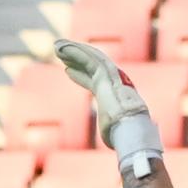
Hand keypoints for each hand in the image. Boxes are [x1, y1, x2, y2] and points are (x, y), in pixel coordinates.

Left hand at [52, 40, 159, 160]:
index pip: (93, 81)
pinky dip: (75, 52)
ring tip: (57, 47)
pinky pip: (87, 59)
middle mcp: (112, 82)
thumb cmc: (122, 135)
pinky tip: (62, 48)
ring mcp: (110, 76)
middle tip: (60, 52)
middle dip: (75, 58)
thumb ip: (109, 130)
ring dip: (72, 51)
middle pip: (90, 66)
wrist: (130, 128)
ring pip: (89, 58)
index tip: (67, 69)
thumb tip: (112, 141)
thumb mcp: (111, 132)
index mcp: (113, 95)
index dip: (80, 75)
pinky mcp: (105, 73)